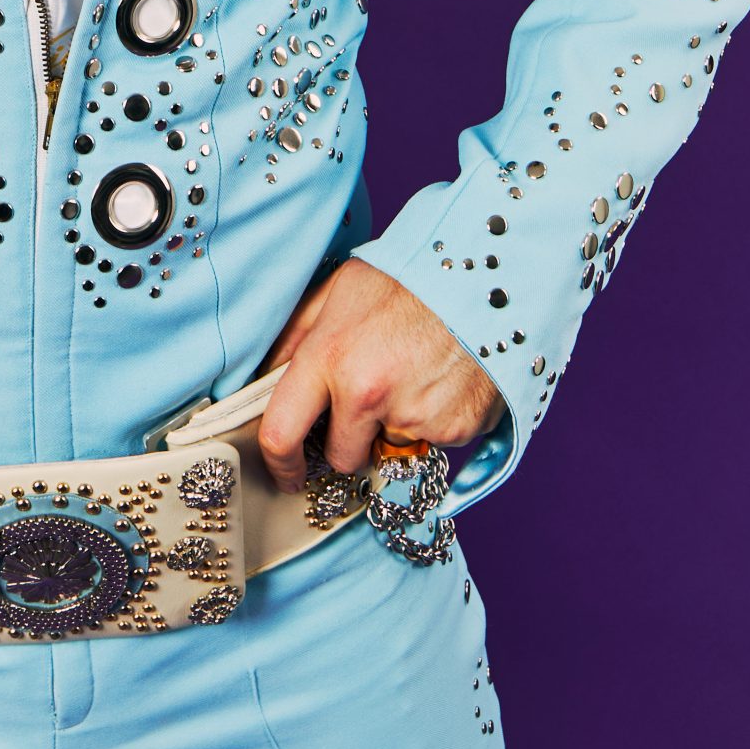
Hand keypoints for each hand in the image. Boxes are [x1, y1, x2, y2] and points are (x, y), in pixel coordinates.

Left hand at [253, 257, 503, 489]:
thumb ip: (297, 335)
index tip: (287, 474)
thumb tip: (265, 376)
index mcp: (329, 357)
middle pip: (342, 456)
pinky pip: (434, 441)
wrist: (484, 275)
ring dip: (397, 425)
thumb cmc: (408, 277)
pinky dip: (436, 420)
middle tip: (371, 401)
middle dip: (351, 440)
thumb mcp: (339, 290)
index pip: (281, 433)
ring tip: (414, 375)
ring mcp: (414, 415)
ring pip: (392, 448)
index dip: (280, 464)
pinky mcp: (456, 428)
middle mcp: (367, 394)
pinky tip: (442, 380)